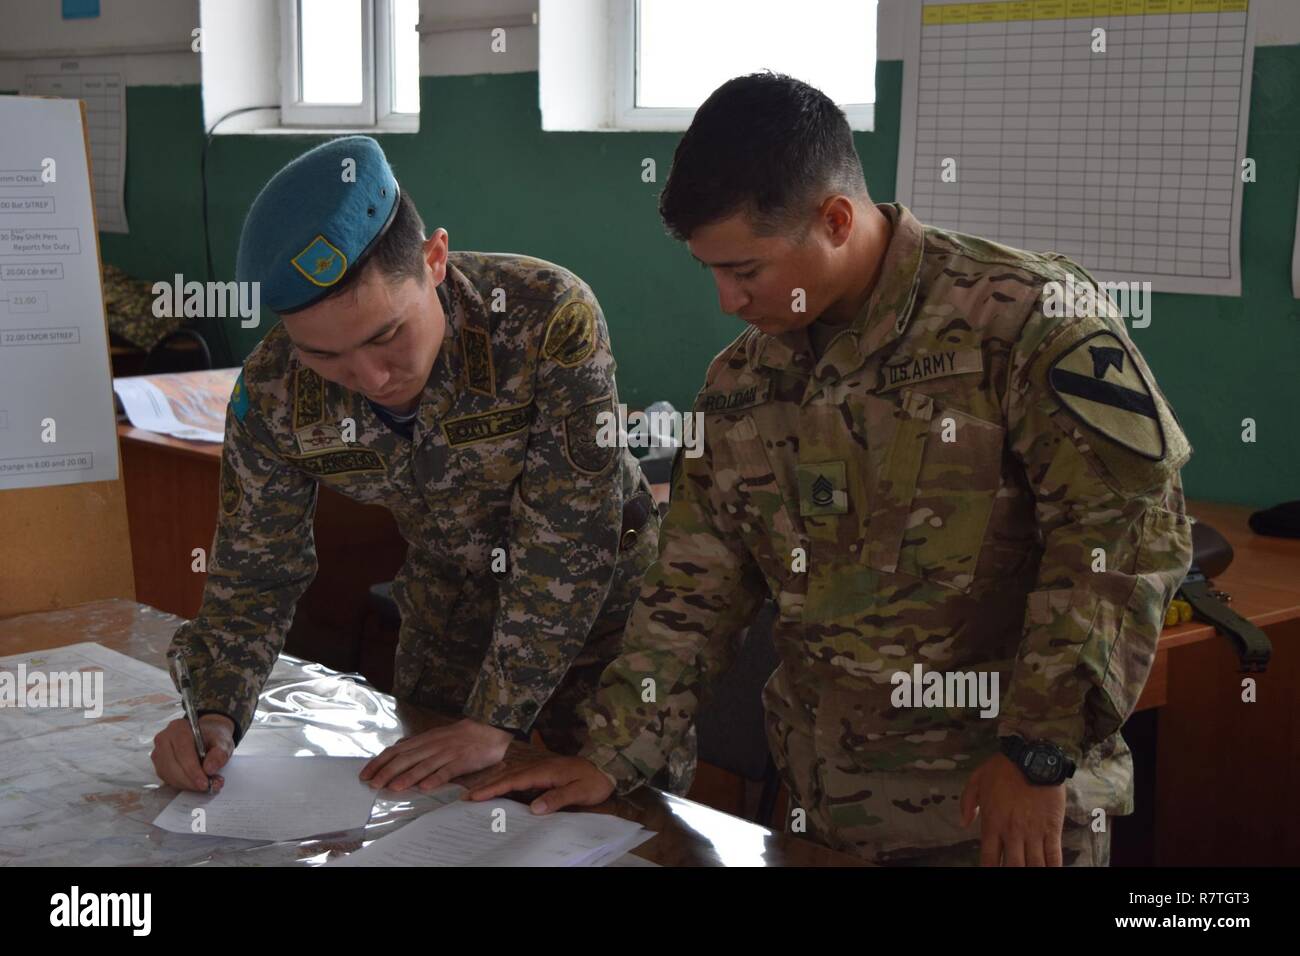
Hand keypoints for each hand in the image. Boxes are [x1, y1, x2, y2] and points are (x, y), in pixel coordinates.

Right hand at [151, 714, 234, 792]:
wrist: (207, 737)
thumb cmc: (213, 738)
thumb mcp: (223, 742)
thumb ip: (219, 754)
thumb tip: (209, 769)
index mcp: (178, 727)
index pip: (183, 751)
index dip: (193, 770)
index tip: (204, 782)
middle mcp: (164, 739)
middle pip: (172, 765)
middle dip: (190, 780)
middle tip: (207, 786)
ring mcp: (159, 753)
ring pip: (168, 774)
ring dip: (186, 784)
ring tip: (205, 785)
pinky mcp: (159, 765)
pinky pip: (167, 779)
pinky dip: (182, 784)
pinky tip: (195, 784)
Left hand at [360, 719, 512, 792]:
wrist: (491, 729)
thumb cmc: (462, 736)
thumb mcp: (437, 736)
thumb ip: (419, 745)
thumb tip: (397, 750)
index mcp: (425, 739)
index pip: (396, 750)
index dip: (379, 762)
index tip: (365, 774)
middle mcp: (433, 745)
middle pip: (406, 758)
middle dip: (387, 771)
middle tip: (372, 785)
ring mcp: (448, 752)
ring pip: (423, 765)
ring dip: (407, 777)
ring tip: (392, 788)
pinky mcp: (463, 760)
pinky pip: (447, 770)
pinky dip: (435, 778)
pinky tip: (425, 787)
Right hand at [463, 756, 614, 813]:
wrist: (606, 768)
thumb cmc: (594, 782)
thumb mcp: (580, 791)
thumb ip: (558, 798)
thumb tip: (534, 808)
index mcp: (545, 771)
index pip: (514, 780)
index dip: (493, 788)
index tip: (475, 796)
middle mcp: (538, 766)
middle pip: (506, 775)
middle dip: (486, 785)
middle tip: (466, 797)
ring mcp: (539, 767)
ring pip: (510, 773)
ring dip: (492, 781)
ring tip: (475, 792)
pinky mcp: (542, 771)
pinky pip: (518, 775)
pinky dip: (504, 779)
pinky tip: (497, 784)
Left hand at [960, 753, 1066, 865]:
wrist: (1033, 758)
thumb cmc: (1003, 768)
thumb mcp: (976, 780)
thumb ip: (967, 802)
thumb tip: (964, 823)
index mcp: (992, 824)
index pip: (988, 859)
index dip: (989, 870)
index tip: (991, 871)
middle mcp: (1012, 833)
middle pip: (1013, 866)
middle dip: (1012, 872)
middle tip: (1012, 869)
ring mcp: (1033, 833)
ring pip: (1034, 865)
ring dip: (1032, 871)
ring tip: (1031, 873)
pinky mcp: (1052, 829)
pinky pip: (1053, 856)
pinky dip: (1053, 868)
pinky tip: (1051, 871)